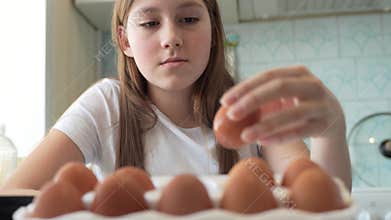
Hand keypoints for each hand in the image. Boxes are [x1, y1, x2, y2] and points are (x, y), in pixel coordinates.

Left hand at [220, 65, 345, 145]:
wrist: (333, 119)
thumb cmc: (298, 104)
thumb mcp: (285, 94)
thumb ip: (262, 95)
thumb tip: (226, 106)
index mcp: (299, 72)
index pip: (268, 75)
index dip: (245, 87)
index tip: (225, 101)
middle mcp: (313, 85)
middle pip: (280, 88)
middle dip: (252, 101)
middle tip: (231, 115)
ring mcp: (322, 105)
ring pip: (292, 113)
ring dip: (265, 125)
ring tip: (244, 136)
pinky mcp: (325, 125)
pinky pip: (300, 132)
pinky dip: (280, 137)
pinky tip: (262, 142)